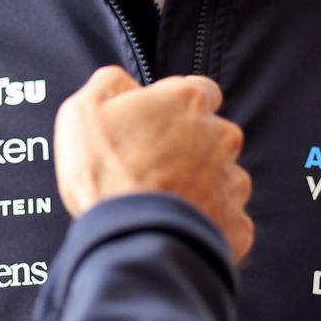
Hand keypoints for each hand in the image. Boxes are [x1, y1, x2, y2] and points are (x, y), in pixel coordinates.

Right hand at [54, 67, 252, 264]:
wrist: (129, 237)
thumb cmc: (104, 170)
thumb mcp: (84, 109)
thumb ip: (110, 83)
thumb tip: (124, 83)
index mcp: (189, 101)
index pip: (200, 90)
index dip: (177, 107)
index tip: (157, 125)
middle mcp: (221, 135)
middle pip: (213, 134)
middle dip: (189, 148)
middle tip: (152, 168)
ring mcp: (232, 181)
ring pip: (222, 177)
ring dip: (200, 185)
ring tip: (163, 202)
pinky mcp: (236, 222)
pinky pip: (228, 219)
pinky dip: (208, 223)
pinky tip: (179, 227)